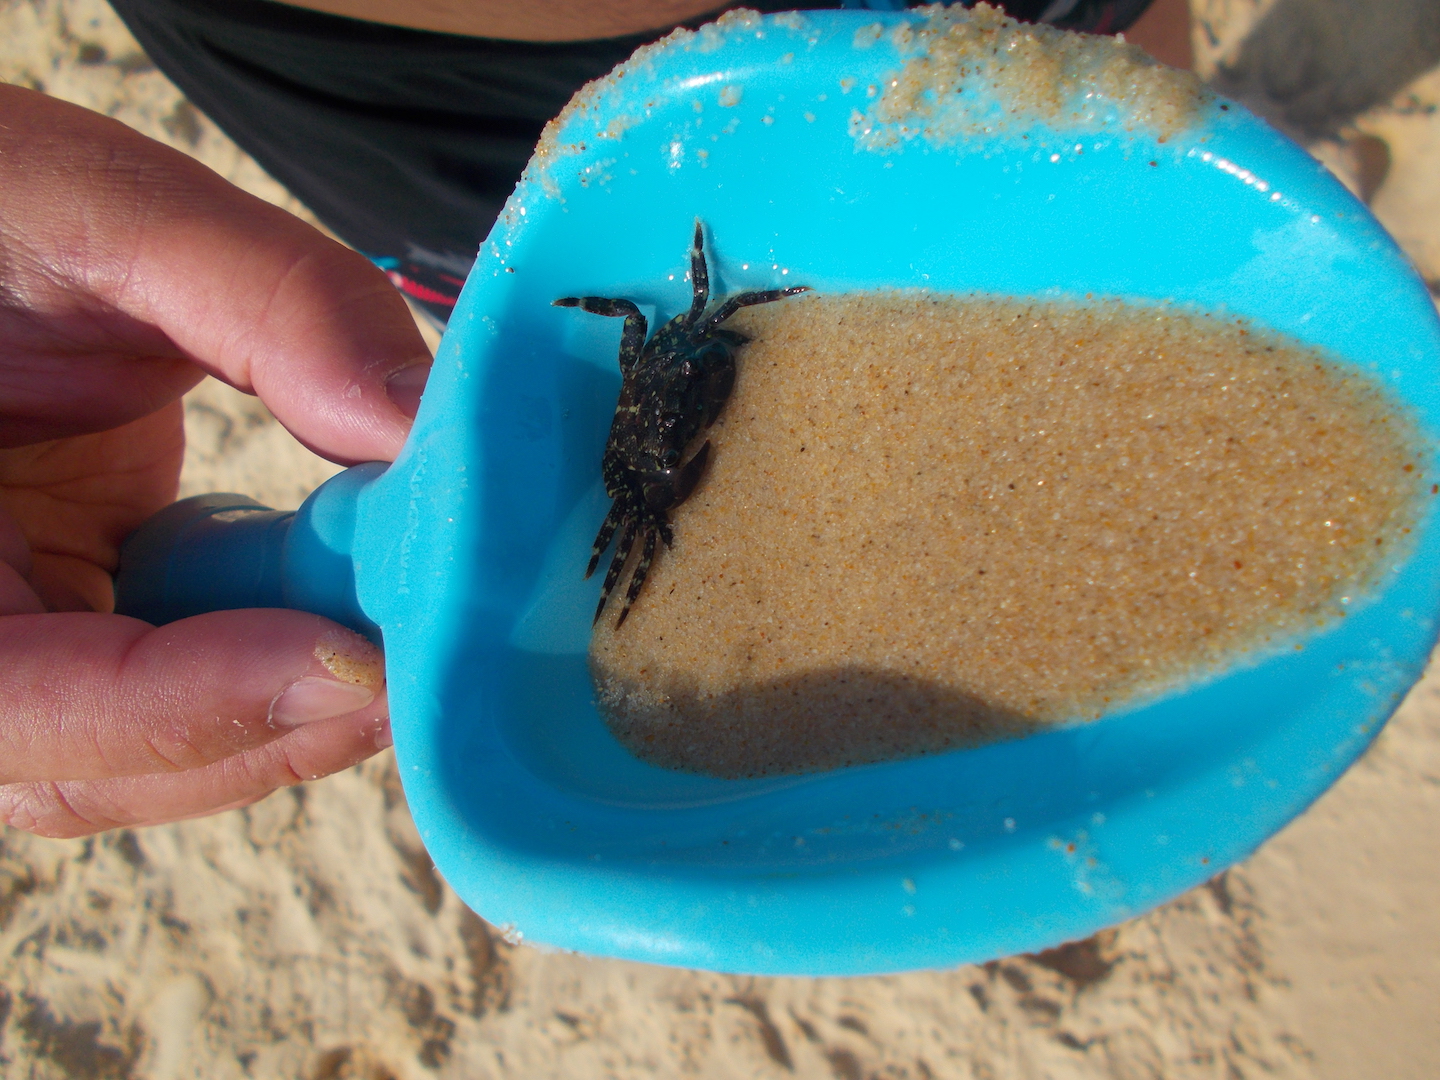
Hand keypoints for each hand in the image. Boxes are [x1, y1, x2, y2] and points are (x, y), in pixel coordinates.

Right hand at [0, 85, 431, 836]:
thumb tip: (420, 420)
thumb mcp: (94, 205)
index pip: (11, 699)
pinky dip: (278, 647)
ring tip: (408, 620)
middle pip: (87, 764)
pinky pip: (177, 681)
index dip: (184, 702)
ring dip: (290, 701)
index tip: (351, 659)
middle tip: (426, 657)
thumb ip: (271, 301)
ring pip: (145, 746)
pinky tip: (353, 587)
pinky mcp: (72, 614)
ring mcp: (9, 628)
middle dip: (268, 721)